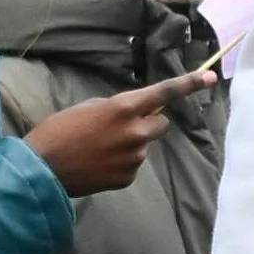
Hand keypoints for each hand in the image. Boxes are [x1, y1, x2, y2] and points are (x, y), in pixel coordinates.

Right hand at [28, 66, 214, 198]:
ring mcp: (134, 157)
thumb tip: (137, 113)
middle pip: (161, 123)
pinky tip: (99, 164)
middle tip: (120, 127)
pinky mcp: (129, 177)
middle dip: (148, 123)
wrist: (42, 169)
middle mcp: (135, 132)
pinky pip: (134, 164)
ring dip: (131, 144)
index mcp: (123, 108)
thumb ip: (118, 108)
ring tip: (99, 148)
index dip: (189, 84)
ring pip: (144, 145)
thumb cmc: (59, 131)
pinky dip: (121, 163)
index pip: (164, 93)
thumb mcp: (88, 108)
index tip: (211, 77)